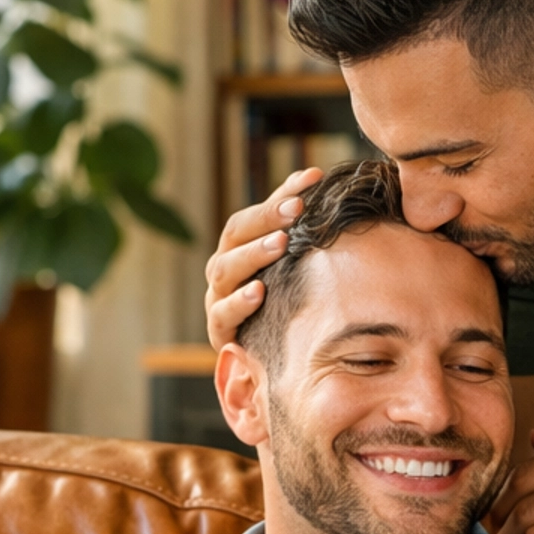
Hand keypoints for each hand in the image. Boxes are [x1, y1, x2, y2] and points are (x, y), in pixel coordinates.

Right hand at [204, 166, 323, 350]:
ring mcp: (218, 299)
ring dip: (254, 254)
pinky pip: (223, 315)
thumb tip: (314, 176)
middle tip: (297, 208)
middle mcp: (224, 269)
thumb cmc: (281, 302)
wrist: (266, 356)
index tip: (313, 178)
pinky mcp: (219, 332)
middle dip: (266, 219)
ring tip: (280, 243)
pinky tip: (259, 292)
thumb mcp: (290, 264)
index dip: (281, 194)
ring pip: (227, 270)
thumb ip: (297, 226)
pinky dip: (239, 303)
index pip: (255, 214)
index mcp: (238, 248)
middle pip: (236, 235)